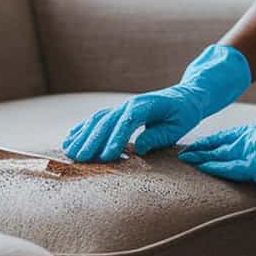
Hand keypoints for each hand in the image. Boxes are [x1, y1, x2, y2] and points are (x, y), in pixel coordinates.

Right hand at [62, 43, 251, 162]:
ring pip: (97, 120)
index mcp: (146, 106)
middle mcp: (129, 104)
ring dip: (82, 136)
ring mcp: (121, 107)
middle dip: (92, 141)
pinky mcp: (117, 112)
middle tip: (80, 159)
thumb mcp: (178, 126)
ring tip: (70, 152)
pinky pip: (96, 119)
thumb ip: (158, 136)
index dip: (116, 139)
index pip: (127, 122)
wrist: (185, 96)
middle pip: (106, 122)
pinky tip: (70, 139)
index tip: (106, 156)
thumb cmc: (183, 114)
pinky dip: (82, 129)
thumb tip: (139, 148)